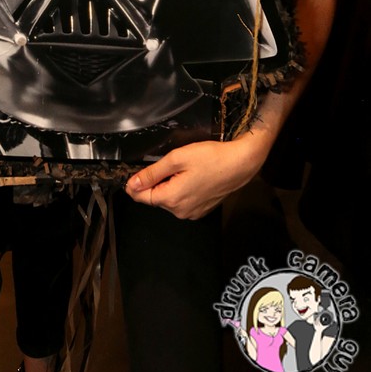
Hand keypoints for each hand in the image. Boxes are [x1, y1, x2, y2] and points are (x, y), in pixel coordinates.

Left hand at [124, 132, 271, 219]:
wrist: (239, 164)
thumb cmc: (209, 158)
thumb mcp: (176, 159)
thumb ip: (152, 173)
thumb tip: (132, 184)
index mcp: (172, 199)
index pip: (142, 197)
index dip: (134, 185)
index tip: (134, 172)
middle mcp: (180, 212)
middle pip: (155, 198)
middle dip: (154, 183)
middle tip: (166, 164)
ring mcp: (192, 213)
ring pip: (168, 200)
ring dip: (168, 186)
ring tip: (181, 169)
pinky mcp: (201, 210)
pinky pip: (182, 202)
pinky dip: (180, 190)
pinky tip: (190, 177)